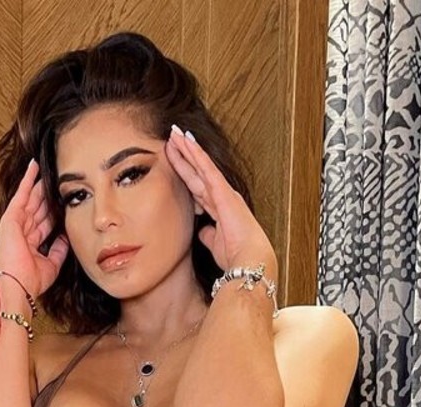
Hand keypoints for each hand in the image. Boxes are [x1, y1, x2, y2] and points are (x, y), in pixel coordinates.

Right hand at [0, 159, 69, 298]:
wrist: (19, 284)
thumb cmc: (32, 280)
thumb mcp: (52, 263)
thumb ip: (59, 249)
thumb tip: (66, 236)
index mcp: (31, 243)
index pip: (45, 221)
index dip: (54, 209)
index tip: (63, 198)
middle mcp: (23, 231)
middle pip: (39, 207)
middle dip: (47, 192)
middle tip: (57, 176)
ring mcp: (16, 223)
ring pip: (32, 198)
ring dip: (39, 183)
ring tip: (47, 166)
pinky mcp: (12, 217)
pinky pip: (21, 194)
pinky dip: (27, 180)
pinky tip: (33, 166)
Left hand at [165, 126, 276, 273]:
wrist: (248, 259)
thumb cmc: (236, 255)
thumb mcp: (216, 244)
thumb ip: (208, 235)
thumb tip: (202, 232)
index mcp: (220, 208)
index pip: (198, 187)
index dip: (187, 173)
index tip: (176, 161)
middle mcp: (222, 196)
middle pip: (197, 172)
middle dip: (184, 155)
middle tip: (172, 139)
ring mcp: (223, 191)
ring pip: (201, 165)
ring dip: (187, 148)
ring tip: (175, 133)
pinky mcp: (222, 191)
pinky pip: (206, 168)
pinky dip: (196, 154)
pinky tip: (186, 141)